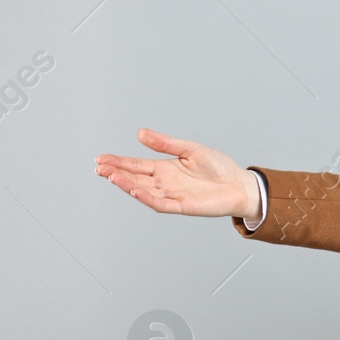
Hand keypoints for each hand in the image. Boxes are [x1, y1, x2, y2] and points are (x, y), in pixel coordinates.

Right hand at [95, 129, 260, 219]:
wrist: (240, 184)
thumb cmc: (219, 167)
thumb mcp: (191, 149)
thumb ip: (166, 144)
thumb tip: (141, 133)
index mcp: (165, 168)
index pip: (136, 165)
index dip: (119, 162)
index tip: (101, 158)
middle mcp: (165, 182)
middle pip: (135, 178)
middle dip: (116, 173)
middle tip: (99, 168)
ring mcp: (172, 195)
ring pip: (143, 191)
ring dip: (126, 184)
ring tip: (111, 176)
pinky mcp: (182, 206)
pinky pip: (160, 203)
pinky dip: (147, 197)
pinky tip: (135, 189)